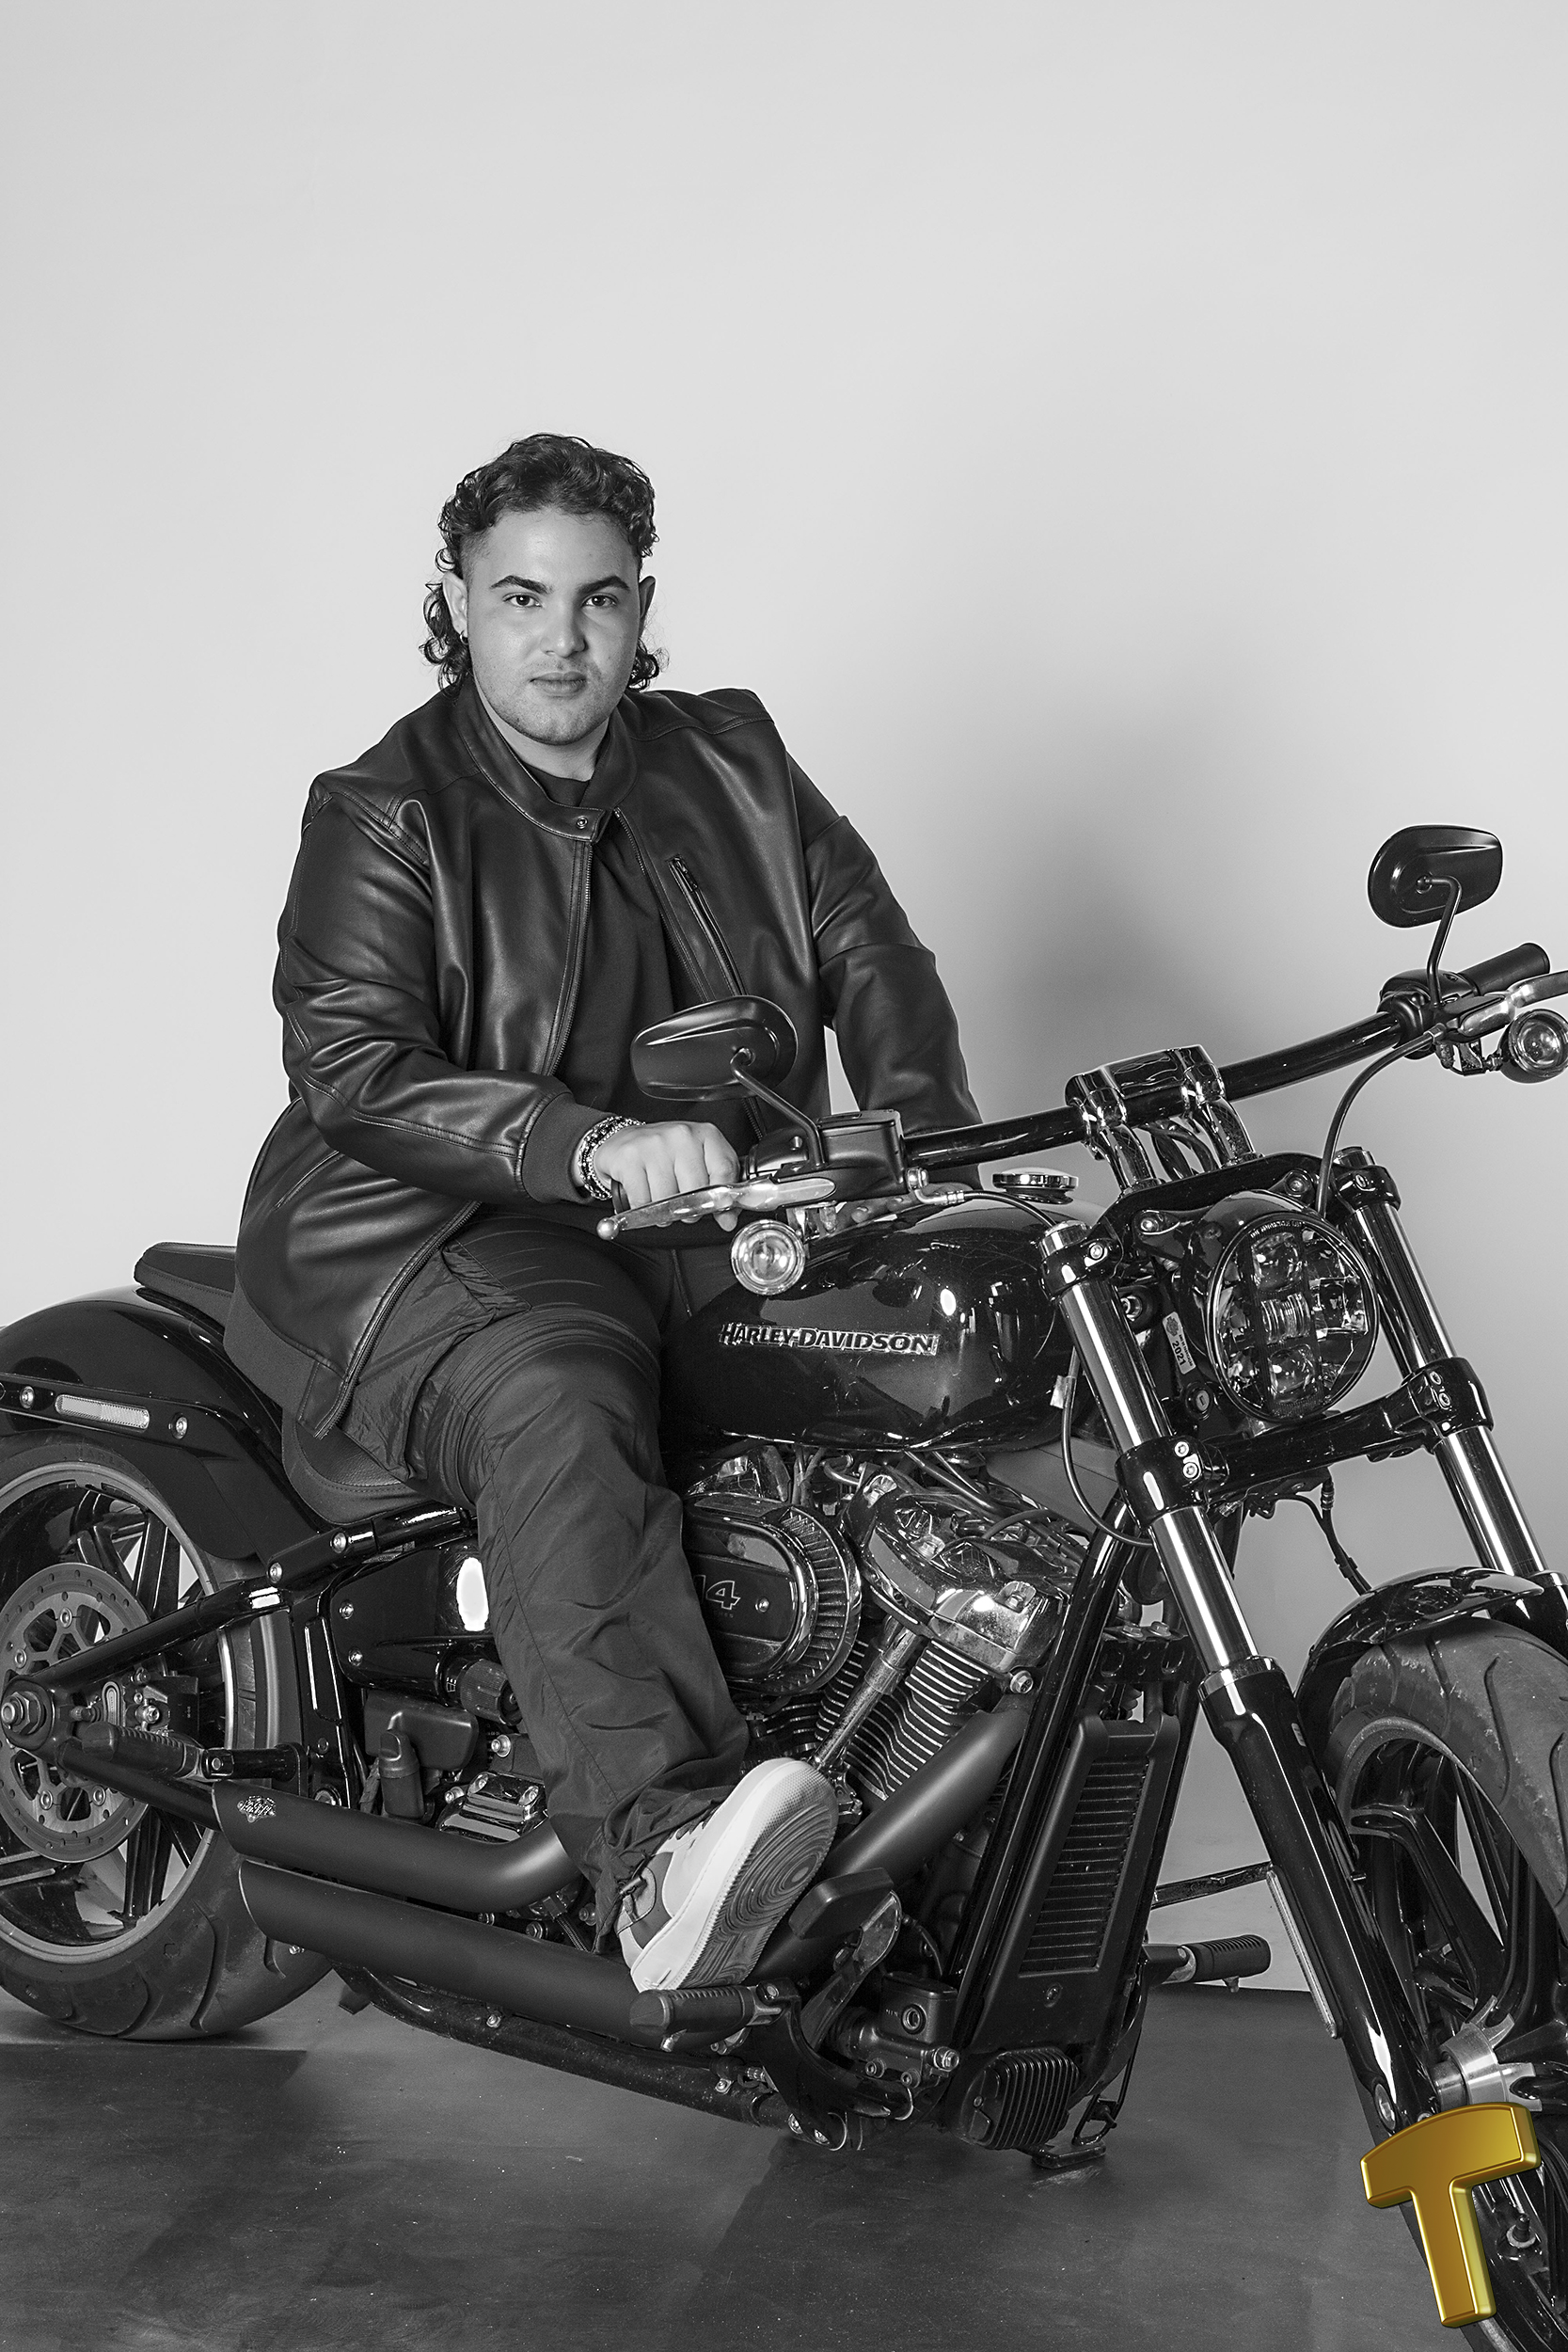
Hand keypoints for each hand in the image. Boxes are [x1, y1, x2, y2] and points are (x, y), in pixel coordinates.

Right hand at [591, 1121, 740, 1225]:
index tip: (721, 1212)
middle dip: (690, 1208)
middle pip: (696, 1189)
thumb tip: (728, 1220)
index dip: (723, 1198)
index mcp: (705, 1135)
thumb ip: (718, 1188)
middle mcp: (681, 1135)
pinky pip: (643, 1200)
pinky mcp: (630, 1157)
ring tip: (661, 1200)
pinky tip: (644, 1195)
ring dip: (664, 1211)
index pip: (724, 1170)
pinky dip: (643, 1208)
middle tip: (682, 1206)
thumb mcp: (699, 1163)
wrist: (625, 1140)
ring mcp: (655, 1144)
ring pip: (668, 1198)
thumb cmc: (666, 1154)